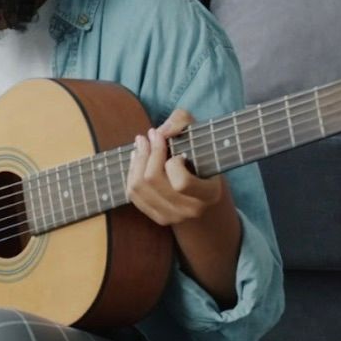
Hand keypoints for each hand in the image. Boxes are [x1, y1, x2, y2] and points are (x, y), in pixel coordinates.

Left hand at [126, 108, 225, 226]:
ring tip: (141, 145)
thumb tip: (160, 131)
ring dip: (137, 161)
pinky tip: (137, 160)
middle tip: (149, 135)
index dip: (172, 163)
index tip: (177, 151)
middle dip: (147, 153)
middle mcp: (190, 209)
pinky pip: (133, 194)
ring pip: (138, 187)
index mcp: (208, 194)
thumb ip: (183, 122)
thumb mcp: (203, 138)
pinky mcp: (157, 218)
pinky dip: (132, 173)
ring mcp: (172, 216)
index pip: (181, 182)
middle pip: (153, 180)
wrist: (207, 200)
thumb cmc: (205, 161)